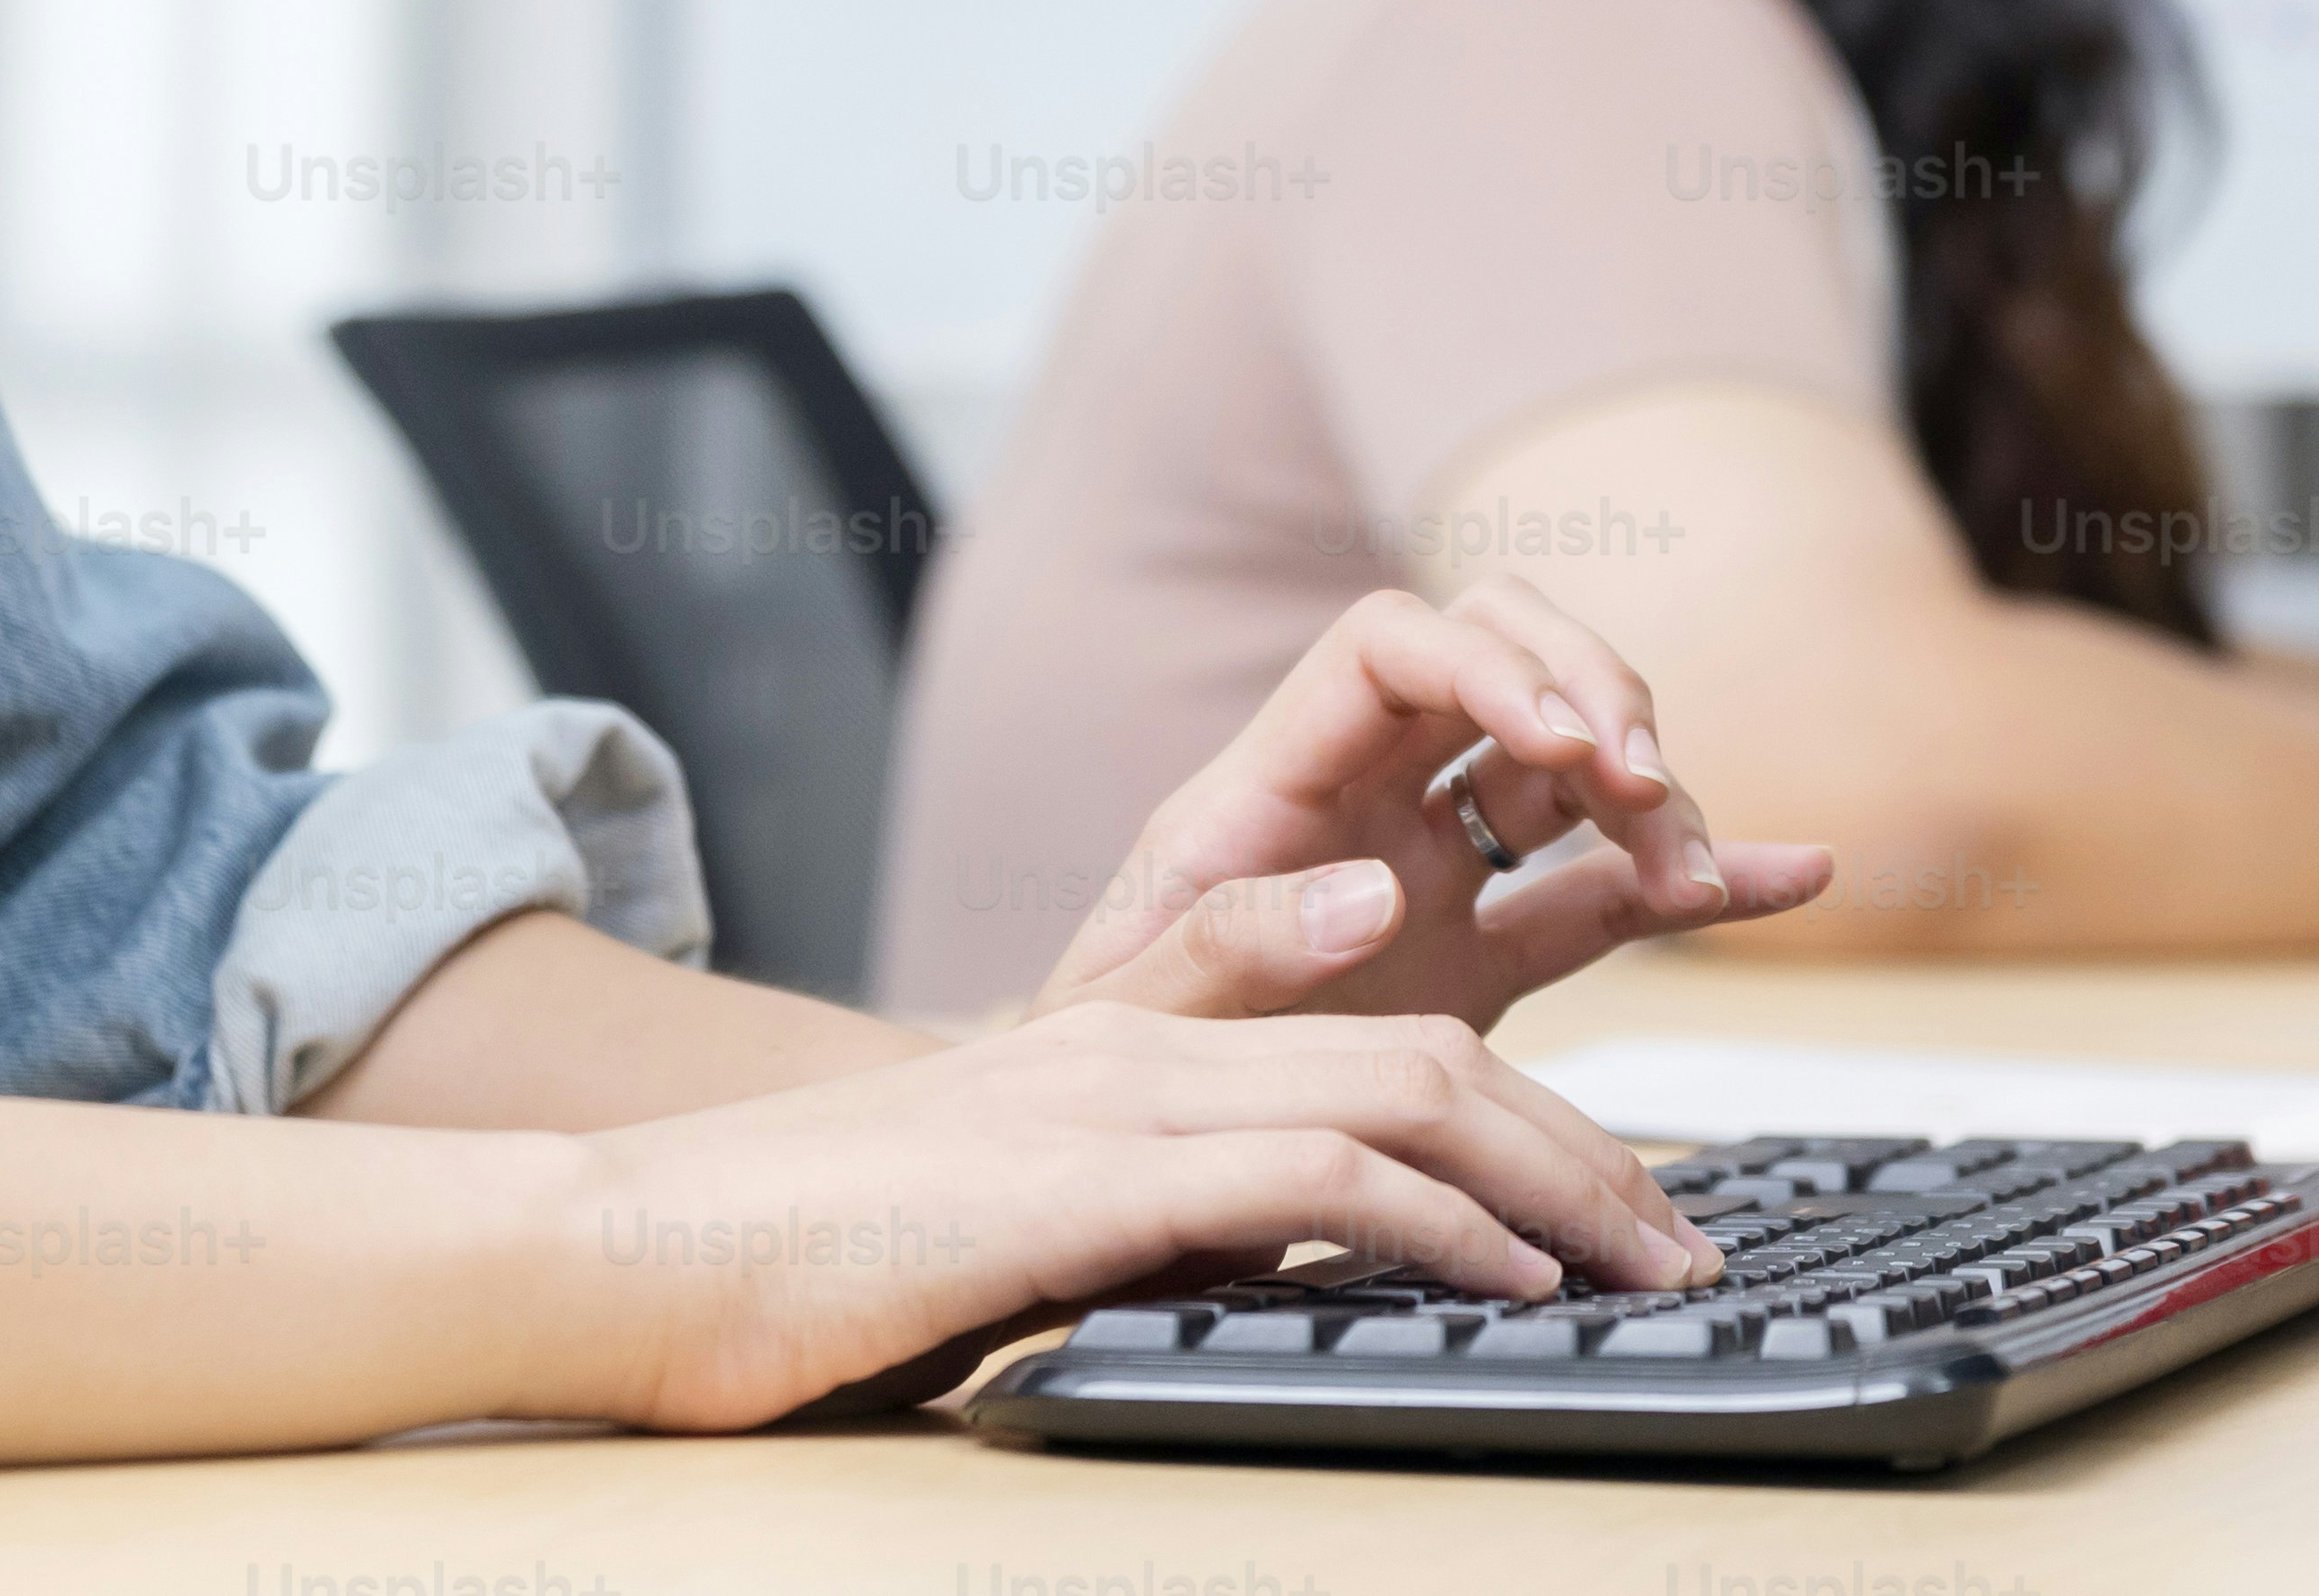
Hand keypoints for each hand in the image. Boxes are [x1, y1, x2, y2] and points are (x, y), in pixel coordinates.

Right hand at [550, 1000, 1726, 1430]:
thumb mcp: (1019, 1216)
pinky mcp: (1085, 1176)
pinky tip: (1509, 1276)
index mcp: (1139, 1043)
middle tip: (1691, 1251)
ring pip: (1405, 1087)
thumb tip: (1298, 1253)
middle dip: (1593, 1150)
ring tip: (1650, 1268)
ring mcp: (1119, 1096)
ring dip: (1557, 1179)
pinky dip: (1435, 1219)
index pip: (1391, 1041)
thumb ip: (1152, 1208)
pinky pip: (1308, 1171)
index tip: (1629, 1219)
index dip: (1534, 1121)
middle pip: (1438, 1050)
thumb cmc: (803, 1258)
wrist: (627, 1246)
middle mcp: (1147, 1041)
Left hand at [1029, 580, 1837, 1029]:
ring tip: (1689, 868)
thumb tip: (1374, 886)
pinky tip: (1791, 874)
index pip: (1391, 644)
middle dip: (1592, 686)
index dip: (1489, 660)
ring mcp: (1431, 865)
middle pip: (1505, 648)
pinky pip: (1603, 894)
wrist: (1107, 1165)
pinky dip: (1694, 879)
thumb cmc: (1091, 1080)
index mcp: (1270, 782)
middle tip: (1638, 780)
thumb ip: (1234, 944)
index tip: (1560, 739)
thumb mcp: (1128, 1015)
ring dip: (1652, 788)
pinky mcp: (1480, 954)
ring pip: (1570, 762)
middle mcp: (1362, 797)